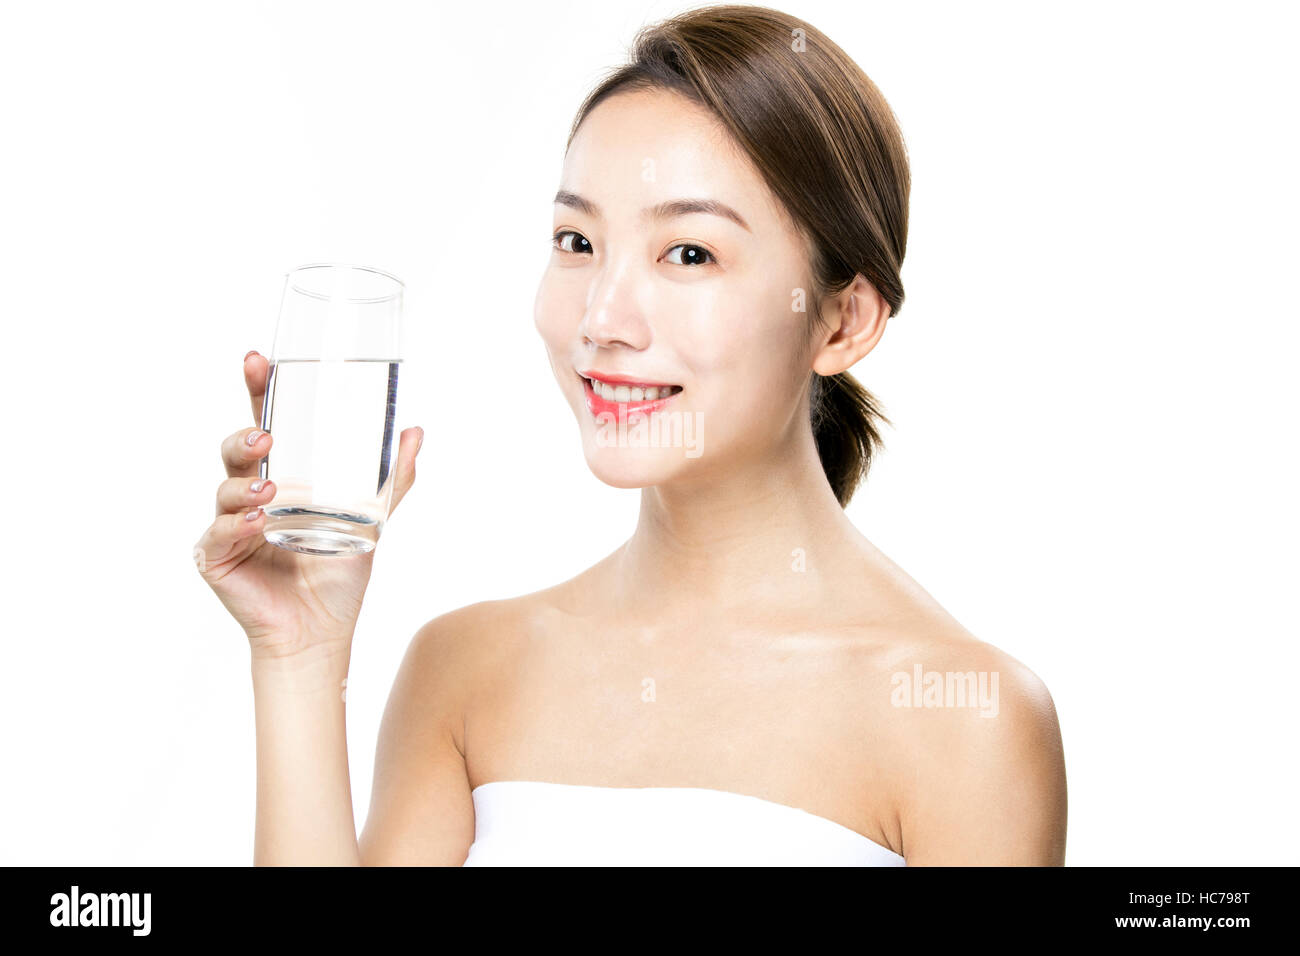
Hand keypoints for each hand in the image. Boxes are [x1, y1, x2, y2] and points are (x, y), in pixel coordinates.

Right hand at [193, 350, 422, 659]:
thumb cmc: (337, 576)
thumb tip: (415, 432)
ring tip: (269, 487)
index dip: (259, 391)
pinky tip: (257, 519)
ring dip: (243, 481)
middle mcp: (249, 494)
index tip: (258, 360)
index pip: (265, 424)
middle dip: (245, 434)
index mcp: (281, 477)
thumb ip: (392, 480)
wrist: (321, 633)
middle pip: (236, 450)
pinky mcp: (215, 556)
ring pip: (224, 487)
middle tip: (266, 434)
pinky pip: (220, 532)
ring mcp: (228, 524)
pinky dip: (237, 523)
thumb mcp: (372, 522)